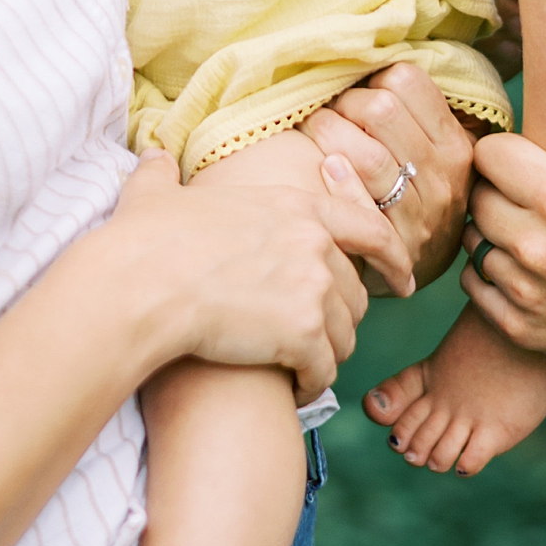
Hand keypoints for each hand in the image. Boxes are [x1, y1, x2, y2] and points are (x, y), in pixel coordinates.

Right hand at [110, 149, 409, 401]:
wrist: (140, 285)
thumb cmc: (143, 241)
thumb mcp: (157, 193)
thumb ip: (163, 173)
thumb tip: (152, 154)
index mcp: (293, 205)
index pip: (367, 226)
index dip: (393, 255)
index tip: (405, 278)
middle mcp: (314, 241)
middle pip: (355, 292)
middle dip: (341, 320)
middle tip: (316, 340)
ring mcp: (313, 287)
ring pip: (344, 337)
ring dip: (324, 356)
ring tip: (296, 368)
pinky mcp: (303, 333)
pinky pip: (324, 371)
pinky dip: (310, 386)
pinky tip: (290, 391)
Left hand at [303, 63, 475, 291]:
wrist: (421, 264)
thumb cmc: (415, 191)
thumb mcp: (431, 150)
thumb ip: (412, 111)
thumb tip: (365, 57)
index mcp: (454, 140)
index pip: (407, 79)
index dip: (370, 79)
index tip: (355, 93)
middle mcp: (445, 173)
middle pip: (382, 110)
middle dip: (344, 105)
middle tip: (330, 113)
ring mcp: (423, 212)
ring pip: (367, 155)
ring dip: (328, 135)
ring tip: (314, 131)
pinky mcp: (397, 246)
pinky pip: (359, 203)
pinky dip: (335, 181)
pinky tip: (324, 169)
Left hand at [459, 95, 545, 378]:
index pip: (489, 155)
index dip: (501, 151)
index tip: (517, 155)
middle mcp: (538, 245)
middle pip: (476, 199)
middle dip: (494, 190)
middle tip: (516, 188)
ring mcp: (529, 291)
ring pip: (473, 243)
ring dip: (490, 232)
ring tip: (517, 224)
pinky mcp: (526, 328)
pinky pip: (477, 288)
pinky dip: (489, 275)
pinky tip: (516, 263)